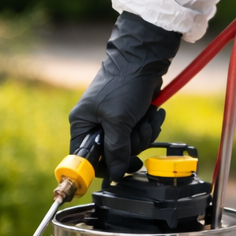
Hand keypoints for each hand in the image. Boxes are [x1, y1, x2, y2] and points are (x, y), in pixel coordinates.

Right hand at [69, 12, 181, 178]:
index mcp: (82, 125)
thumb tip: (116, 174)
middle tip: (137, 131)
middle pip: (113, 155)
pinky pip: (140, 134)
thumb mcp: (118, 121)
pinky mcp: (130, 117)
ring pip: (130, 145)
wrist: (144, 60)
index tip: (117, 171)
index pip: (86, 159)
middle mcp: (95, 125)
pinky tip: (153, 113)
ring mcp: (114, 121)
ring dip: (143, 134)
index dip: (102, 167)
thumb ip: (116, 150)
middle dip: (132, 144)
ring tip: (147, 117)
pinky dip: (149, 125)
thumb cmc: (124, 85)